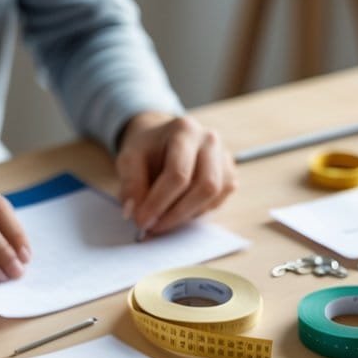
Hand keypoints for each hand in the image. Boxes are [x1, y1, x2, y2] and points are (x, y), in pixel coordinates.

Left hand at [115, 112, 235, 236]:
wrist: (162, 141)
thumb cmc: (147, 150)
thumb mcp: (129, 159)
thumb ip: (130, 184)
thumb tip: (135, 213)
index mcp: (185, 130)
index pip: (178, 174)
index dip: (159, 202)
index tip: (142, 221)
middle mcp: (210, 141)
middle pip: (205, 187)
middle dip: (177, 214)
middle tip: (154, 227)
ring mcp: (224, 158)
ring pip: (214, 198)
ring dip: (186, 215)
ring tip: (162, 218)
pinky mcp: (229, 175)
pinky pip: (218, 202)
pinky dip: (197, 212)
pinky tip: (178, 208)